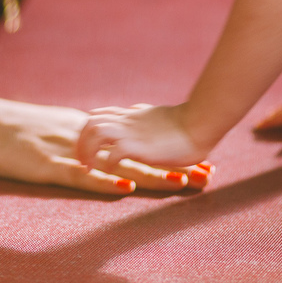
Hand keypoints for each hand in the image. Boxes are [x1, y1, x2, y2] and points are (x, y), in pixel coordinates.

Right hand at [0, 96, 211, 195]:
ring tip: (183, 182)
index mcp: (86, 132)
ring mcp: (66, 152)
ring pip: (116, 165)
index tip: (198, 160)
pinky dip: (105, 183)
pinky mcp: (45, 166)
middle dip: (172, 165)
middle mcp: (84, 139)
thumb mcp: (50, 131)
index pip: (135, 144)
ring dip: (150, 174)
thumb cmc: (7, 131)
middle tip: (207, 173)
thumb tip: (103, 148)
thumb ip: (78, 138)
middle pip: (136, 154)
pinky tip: (127, 189)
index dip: (167, 153)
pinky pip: (81, 176)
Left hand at [77, 103, 209, 170]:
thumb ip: (145, 114)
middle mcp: (127, 121)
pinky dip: (106, 163)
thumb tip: (139, 110)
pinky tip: (109, 172)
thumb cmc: (187, 121)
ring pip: (95, 132)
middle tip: (82, 161)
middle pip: (89, 121)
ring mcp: (132, 132)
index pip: (99, 114)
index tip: (87, 145)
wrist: (201, 122)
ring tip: (88, 168)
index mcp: (131, 115)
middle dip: (80, 141)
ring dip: (87, 151)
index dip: (88, 129)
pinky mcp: (139, 147)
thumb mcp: (158, 114)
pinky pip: (113, 153)